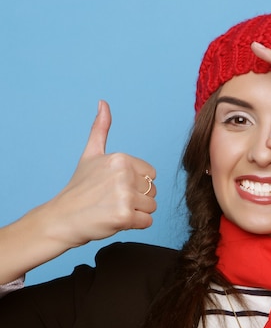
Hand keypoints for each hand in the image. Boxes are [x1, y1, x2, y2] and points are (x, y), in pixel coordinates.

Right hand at [43, 100, 156, 247]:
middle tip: (112, 200)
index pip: (151, 174)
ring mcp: (125, 195)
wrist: (61, 219)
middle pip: (152, 191)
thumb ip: (100, 129)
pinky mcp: (125, 216)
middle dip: (137, 199)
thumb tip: (103, 102)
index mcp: (121, 158)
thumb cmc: (78, 189)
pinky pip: (147, 222)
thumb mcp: (90, 154)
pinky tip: (115, 220)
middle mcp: (124, 174)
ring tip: (113, 209)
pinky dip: (135, 225)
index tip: (114, 187)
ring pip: (152, 207)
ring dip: (137, 213)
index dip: (136, 184)